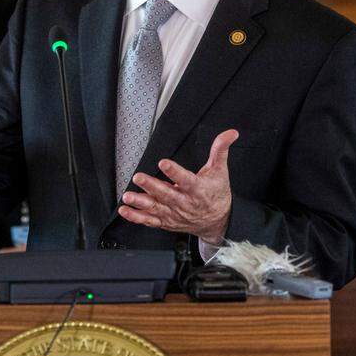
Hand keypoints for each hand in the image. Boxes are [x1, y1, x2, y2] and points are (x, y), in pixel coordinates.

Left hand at [118, 129, 237, 243]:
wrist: (217, 221)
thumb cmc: (216, 194)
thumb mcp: (220, 171)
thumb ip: (220, 150)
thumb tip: (230, 133)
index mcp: (198, 189)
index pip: (186, 180)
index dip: (175, 172)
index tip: (164, 163)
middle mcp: (184, 203)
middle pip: (167, 195)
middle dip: (151, 186)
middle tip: (138, 177)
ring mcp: (174, 214)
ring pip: (156, 208)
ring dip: (140, 203)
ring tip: (128, 197)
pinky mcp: (166, 221)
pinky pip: (150, 220)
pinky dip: (136, 217)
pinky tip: (125, 210)